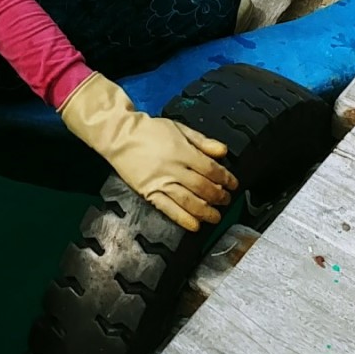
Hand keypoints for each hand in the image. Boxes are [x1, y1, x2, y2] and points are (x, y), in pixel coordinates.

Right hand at [60, 73, 236, 230]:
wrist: (121, 136)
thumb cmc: (151, 130)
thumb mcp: (179, 128)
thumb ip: (202, 141)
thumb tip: (223, 151)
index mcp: (182, 150)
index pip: (210, 169)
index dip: (225, 178)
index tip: (233, 184)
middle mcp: (173, 168)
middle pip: (202, 187)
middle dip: (218, 196)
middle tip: (226, 201)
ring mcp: (161, 182)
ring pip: (188, 201)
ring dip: (205, 211)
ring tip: (216, 217)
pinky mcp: (149, 193)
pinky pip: (168, 209)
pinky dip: (183, 219)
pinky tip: (195, 225)